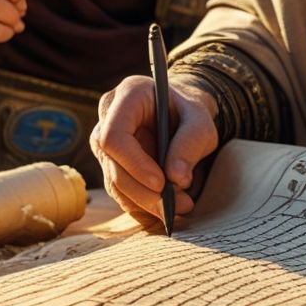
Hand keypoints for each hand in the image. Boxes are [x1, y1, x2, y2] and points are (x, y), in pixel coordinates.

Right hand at [91, 75, 217, 229]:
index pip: (114, 136)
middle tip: (177, 204)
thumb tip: (176, 179)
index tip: (161, 183)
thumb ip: (191, 142)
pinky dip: (144, 206)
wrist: (180, 117)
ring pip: (114, 183)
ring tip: (181, 206)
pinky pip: (121, 193)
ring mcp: (104, 144)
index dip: (134, 163)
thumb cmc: (189, 114)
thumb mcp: (201, 121)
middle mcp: (108, 118)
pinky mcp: (110, 166)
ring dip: (146, 203)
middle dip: (143, 191)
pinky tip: (168, 209)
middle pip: (112, 163)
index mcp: (127, 96)